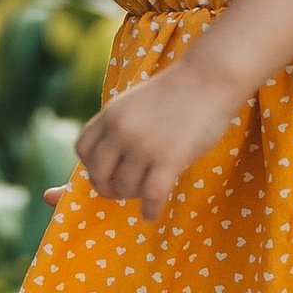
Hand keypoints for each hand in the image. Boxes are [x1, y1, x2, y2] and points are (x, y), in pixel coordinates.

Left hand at [75, 58, 244, 213]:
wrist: (209, 78)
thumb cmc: (177, 92)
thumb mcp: (135, 102)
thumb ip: (119, 125)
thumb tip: (110, 159)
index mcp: (111, 114)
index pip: (83, 150)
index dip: (91, 166)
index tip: (106, 171)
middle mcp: (121, 130)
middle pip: (98, 174)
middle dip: (107, 188)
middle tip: (122, 190)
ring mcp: (143, 145)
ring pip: (125, 188)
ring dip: (134, 196)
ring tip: (145, 194)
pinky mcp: (169, 158)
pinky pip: (151, 195)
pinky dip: (150, 210)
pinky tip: (152, 214)